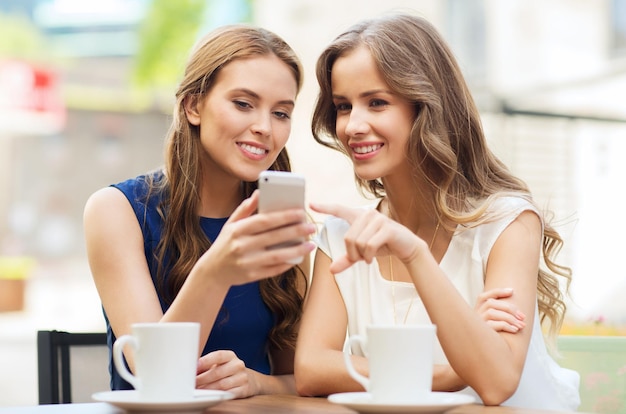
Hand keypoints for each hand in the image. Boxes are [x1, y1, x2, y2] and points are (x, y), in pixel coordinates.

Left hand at [196, 350, 259, 397]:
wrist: (249, 379)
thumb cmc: (228, 371)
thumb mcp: (221, 363)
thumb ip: (207, 364)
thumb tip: (191, 370)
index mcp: (230, 356)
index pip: (218, 355)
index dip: (205, 361)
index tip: (195, 367)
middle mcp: (237, 365)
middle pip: (217, 373)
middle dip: (202, 379)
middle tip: (192, 384)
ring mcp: (242, 377)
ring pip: (222, 385)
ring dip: (208, 389)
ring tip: (198, 391)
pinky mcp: (244, 389)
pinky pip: (229, 394)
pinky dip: (218, 396)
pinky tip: (211, 396)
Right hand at [199, 191, 315, 285]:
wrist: (212, 272)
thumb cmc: (225, 244)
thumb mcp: (230, 225)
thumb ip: (245, 209)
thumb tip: (258, 193)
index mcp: (237, 230)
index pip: (264, 220)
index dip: (284, 216)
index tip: (300, 212)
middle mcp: (242, 246)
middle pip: (274, 237)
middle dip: (296, 231)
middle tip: (311, 227)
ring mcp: (247, 262)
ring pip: (277, 255)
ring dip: (297, 250)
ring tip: (311, 244)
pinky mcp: (252, 275)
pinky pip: (274, 269)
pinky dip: (288, 263)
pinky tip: (298, 257)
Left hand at [310, 202, 425, 272]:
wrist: (407, 247)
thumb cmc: (383, 246)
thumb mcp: (362, 253)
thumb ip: (347, 259)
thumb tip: (332, 270)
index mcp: (359, 216)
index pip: (339, 209)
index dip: (325, 207)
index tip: (311, 204)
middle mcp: (367, 214)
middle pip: (348, 238)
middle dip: (352, 254)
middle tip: (360, 259)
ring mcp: (378, 219)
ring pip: (358, 242)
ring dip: (362, 256)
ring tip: (368, 258)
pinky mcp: (387, 228)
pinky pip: (369, 245)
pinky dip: (369, 256)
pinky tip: (372, 258)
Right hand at [475, 288, 525, 332]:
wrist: (480, 354)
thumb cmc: (489, 337)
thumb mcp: (491, 322)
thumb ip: (498, 313)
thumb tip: (514, 300)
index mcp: (476, 310)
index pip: (483, 296)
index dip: (498, 292)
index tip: (512, 291)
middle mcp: (473, 315)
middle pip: (491, 303)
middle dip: (509, 308)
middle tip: (523, 317)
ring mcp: (476, 324)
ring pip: (492, 313)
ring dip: (510, 318)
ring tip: (521, 325)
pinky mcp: (480, 333)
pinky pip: (493, 325)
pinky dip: (506, 326)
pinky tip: (515, 330)